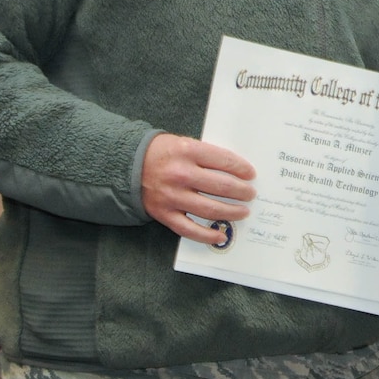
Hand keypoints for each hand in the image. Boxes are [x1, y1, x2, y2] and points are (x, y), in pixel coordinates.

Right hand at [140, 133, 255, 243]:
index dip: (242, 169)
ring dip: (232, 213)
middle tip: (250, 194)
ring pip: (210, 209)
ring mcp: (172, 196)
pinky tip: (221, 235)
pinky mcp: (164, 214)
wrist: (127, 165)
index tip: (251, 174)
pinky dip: (207, 235)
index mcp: (188, 151)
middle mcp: (181, 174)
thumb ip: (206, 155)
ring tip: (243, 212)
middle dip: (242, 192)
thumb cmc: (162, 153)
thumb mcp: (183, 143)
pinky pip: (189, 229)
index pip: (224, 161)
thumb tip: (236, 170)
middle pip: (221, 186)